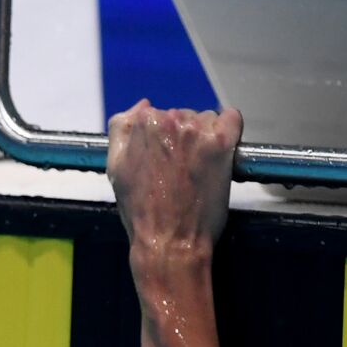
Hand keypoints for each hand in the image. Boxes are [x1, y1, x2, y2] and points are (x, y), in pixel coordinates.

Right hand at [106, 99, 242, 263]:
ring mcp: (197, 131)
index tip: (164, 160)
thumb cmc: (141, 211)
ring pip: (206, 119)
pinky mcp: (221, 143)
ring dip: (204, 138)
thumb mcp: (115, 168)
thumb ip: (122, 130)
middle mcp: (169, 121)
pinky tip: (219, 153)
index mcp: (141, 123)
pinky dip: (228, 131)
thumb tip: (142, 105)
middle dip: (183, 138)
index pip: (157, 114)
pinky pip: (232, 119)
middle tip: (180, 170)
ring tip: (197, 169)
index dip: (162, 139)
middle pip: (183, 116)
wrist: (167, 241)